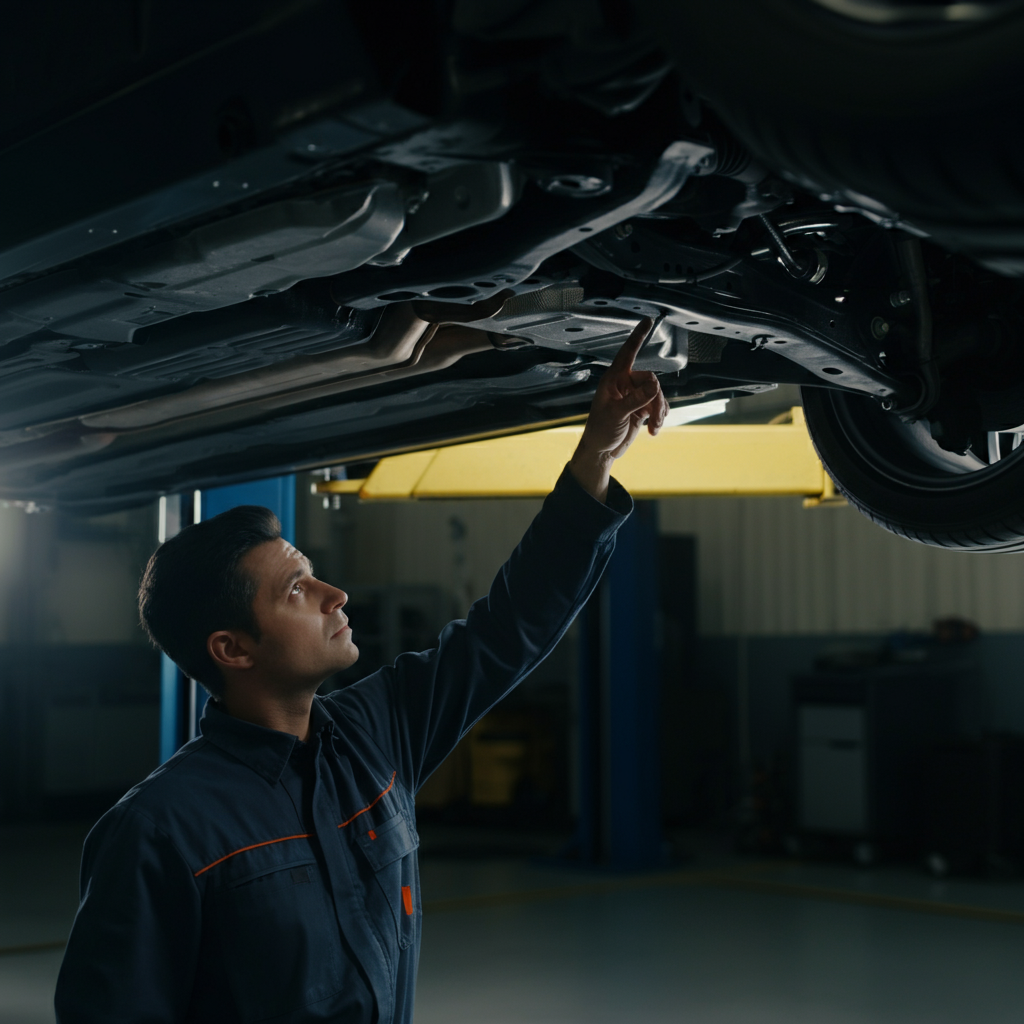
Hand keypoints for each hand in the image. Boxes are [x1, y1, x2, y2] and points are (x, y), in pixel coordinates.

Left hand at [569, 317, 668, 501]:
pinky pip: (658, 406)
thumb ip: (636, 399)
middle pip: (651, 380)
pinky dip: (660, 417)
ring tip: (655, 427)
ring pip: (657, 395)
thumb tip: (655, 386)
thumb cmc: (600, 430)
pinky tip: (655, 430)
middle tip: (655, 417)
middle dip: (656, 399)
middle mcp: (624, 384)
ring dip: (660, 411)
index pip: (628, 352)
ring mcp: (634, 396)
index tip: (648, 320)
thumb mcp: (616, 414)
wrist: (601, 451)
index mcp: (613, 379)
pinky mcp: (641, 409)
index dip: (638, 336)